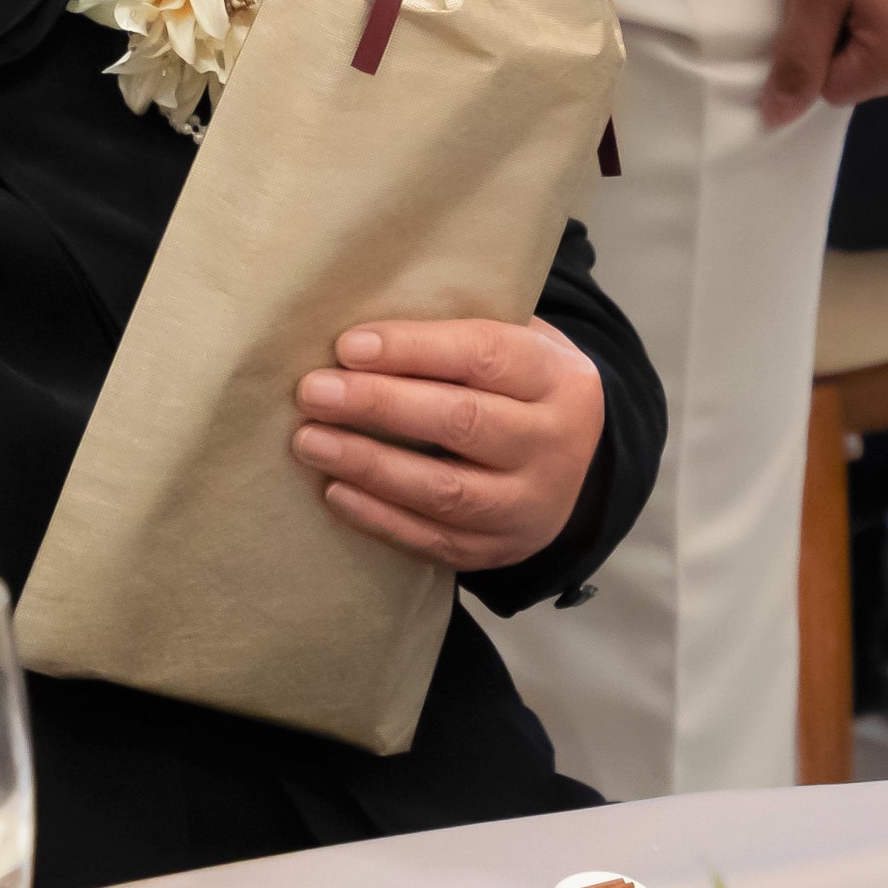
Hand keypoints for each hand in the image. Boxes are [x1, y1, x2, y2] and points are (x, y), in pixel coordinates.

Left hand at [291, 316, 605, 572]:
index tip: (348, 346)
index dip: (413, 349)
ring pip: (445, 489)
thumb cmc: (521, 388)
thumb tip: (359, 337)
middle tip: (314, 391)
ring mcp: (529, 504)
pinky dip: (380, 517)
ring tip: (311, 441)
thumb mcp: (519, 346)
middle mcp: (553, 443)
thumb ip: (458, 338)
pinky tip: (335, 491)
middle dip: (380, 405)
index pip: (484, 356)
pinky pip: (434, 539)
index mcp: (558, 378)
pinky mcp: (499, 550)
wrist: (575, 468)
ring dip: (370, 465)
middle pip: (462, 421)